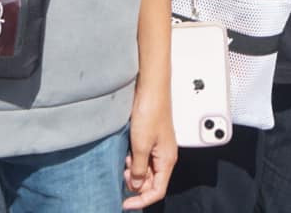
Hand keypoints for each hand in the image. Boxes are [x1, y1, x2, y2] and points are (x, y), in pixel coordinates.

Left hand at [123, 91, 176, 208]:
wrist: (150, 89)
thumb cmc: (150, 111)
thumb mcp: (141, 145)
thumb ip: (139, 169)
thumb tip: (137, 185)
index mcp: (167, 159)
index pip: (158, 190)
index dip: (141, 200)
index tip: (125, 203)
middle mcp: (164, 155)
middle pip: (151, 182)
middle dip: (136, 183)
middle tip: (123, 175)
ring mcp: (157, 147)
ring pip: (145, 170)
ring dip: (133, 171)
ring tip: (125, 161)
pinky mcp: (150, 139)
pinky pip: (142, 158)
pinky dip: (132, 160)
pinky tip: (126, 152)